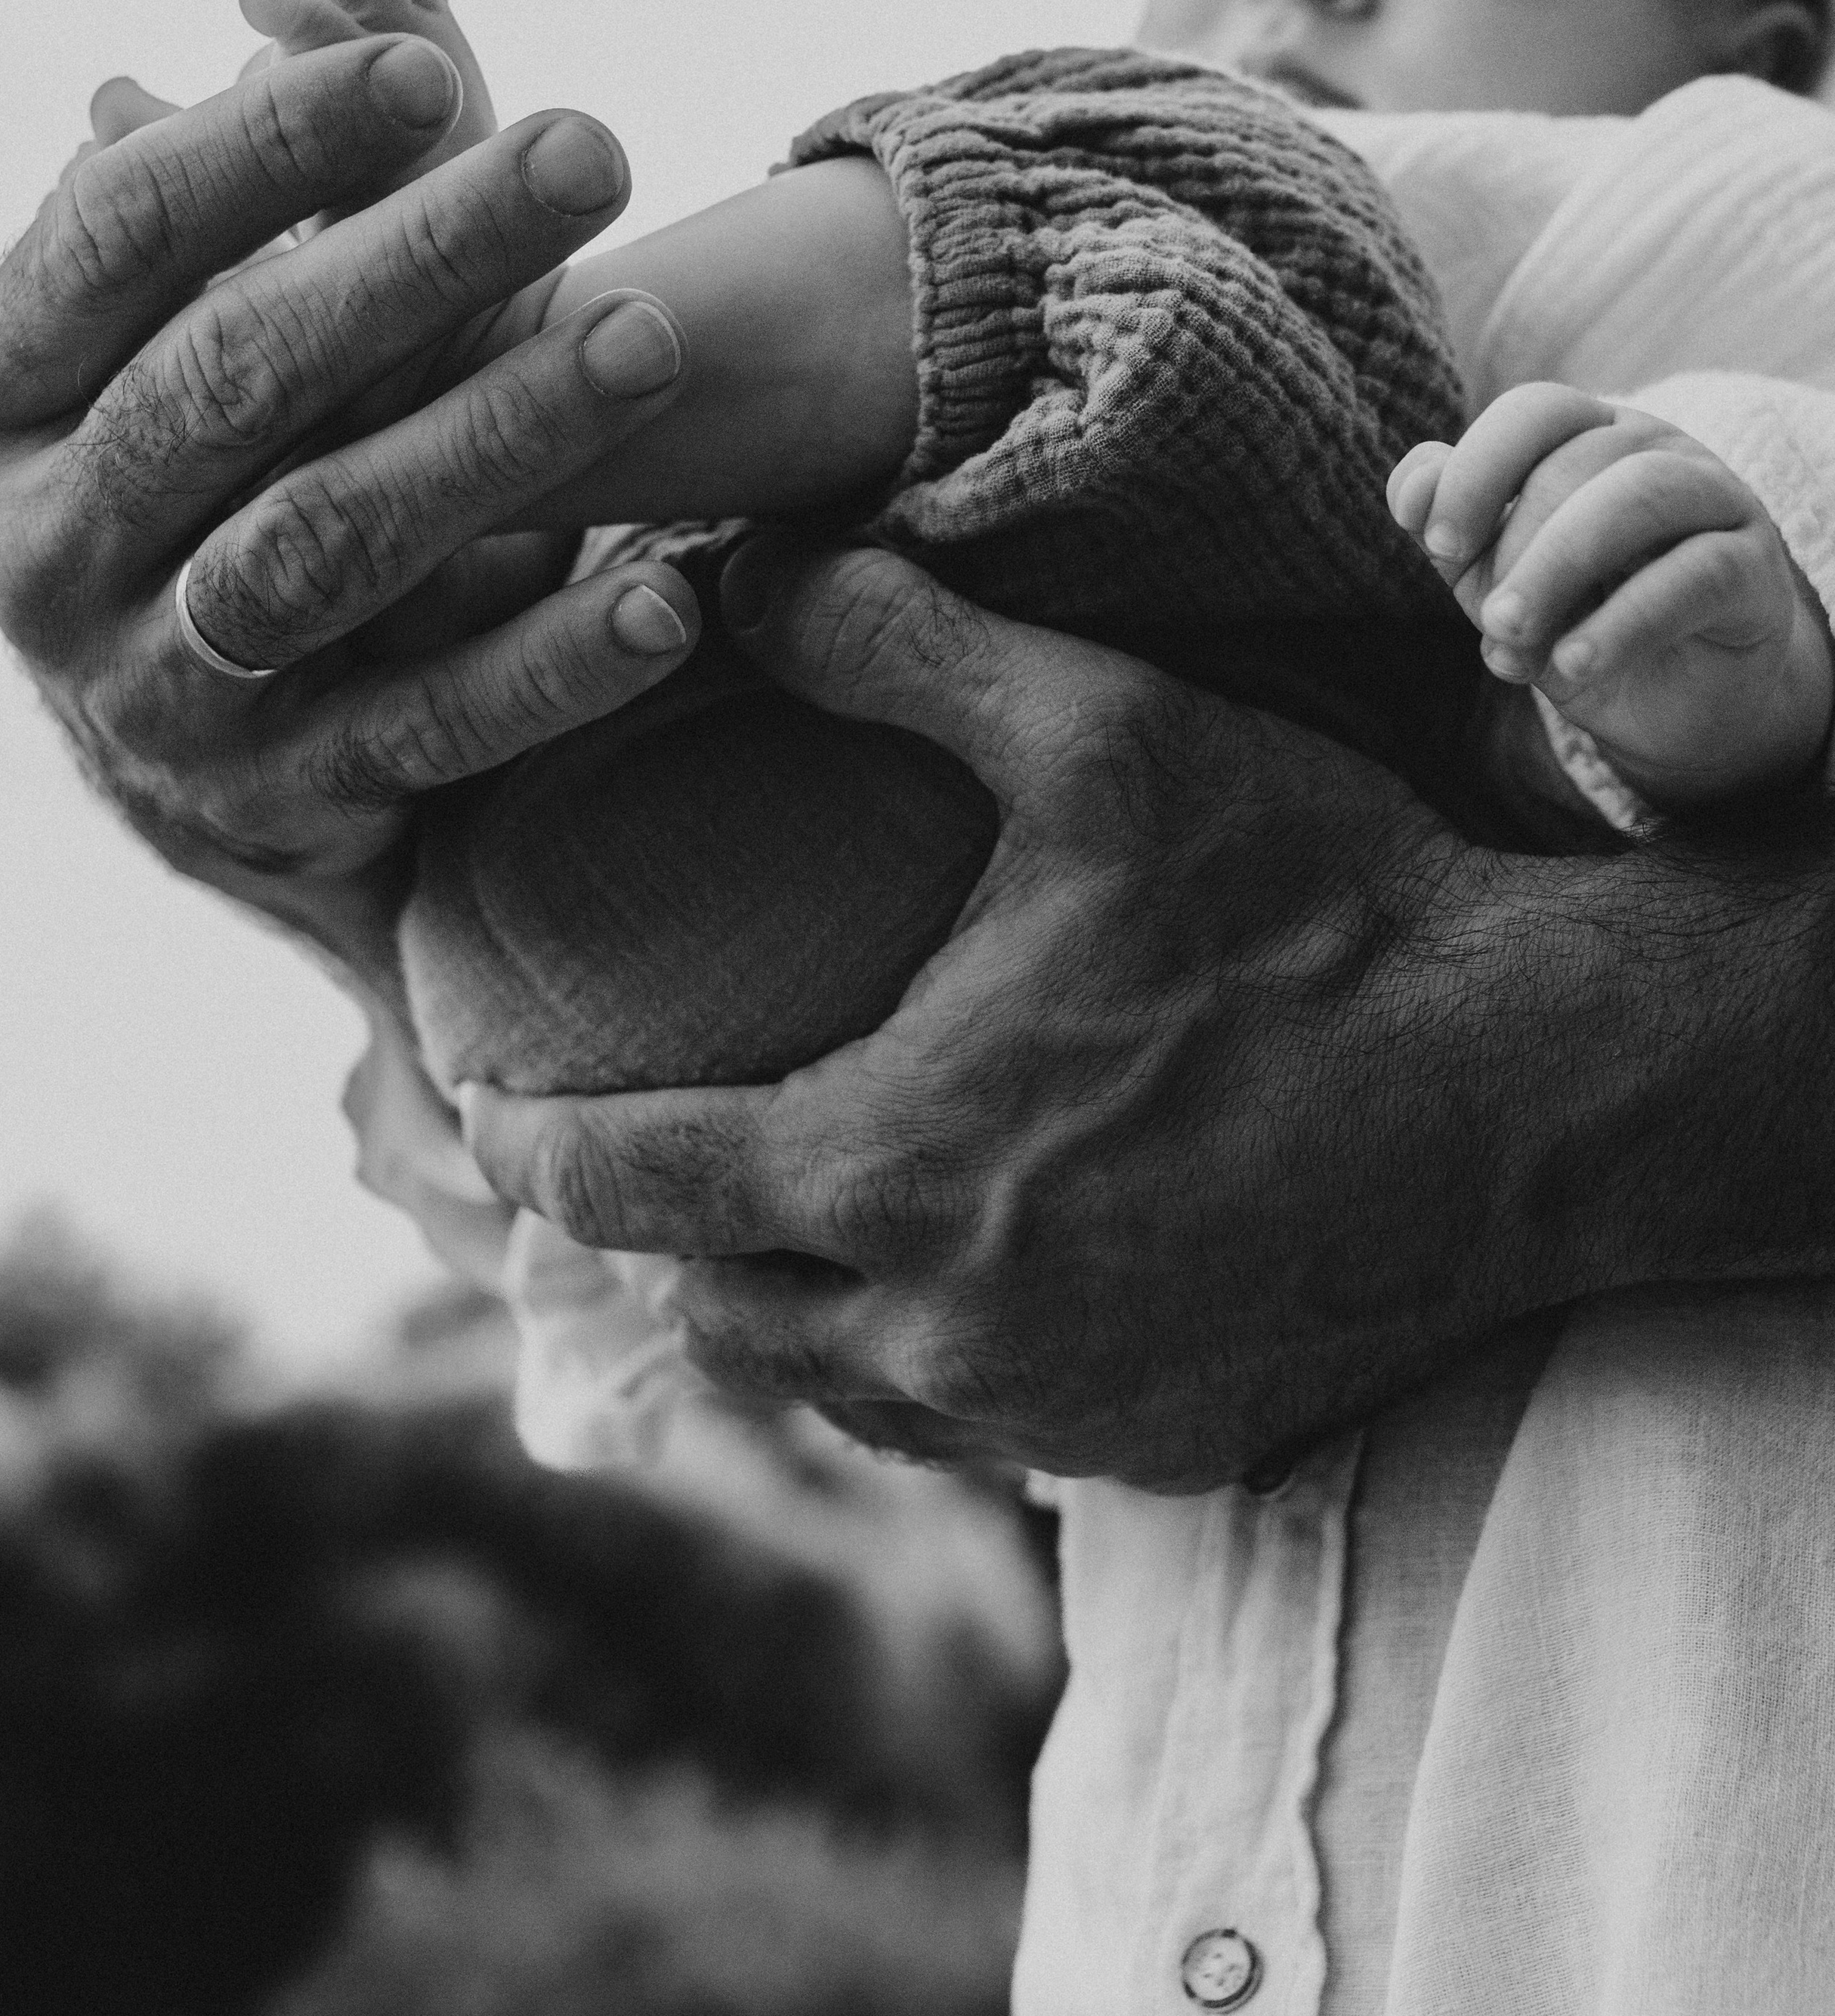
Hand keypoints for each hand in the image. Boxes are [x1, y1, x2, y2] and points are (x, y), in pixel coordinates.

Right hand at [0, 30, 701, 1006]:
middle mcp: (45, 539)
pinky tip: (663, 597)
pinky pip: (428, 724)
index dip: (270, 145)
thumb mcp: (180, 323)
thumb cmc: (202, 459)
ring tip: (651, 334)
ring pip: (328, 545)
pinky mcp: (282, 791)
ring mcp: (153, 683)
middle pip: (235, 377)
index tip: (426, 65)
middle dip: (420, 256)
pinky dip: (549, 662)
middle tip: (592, 147)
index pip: (119, 234)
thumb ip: (271, 172)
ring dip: (496, 432)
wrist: (178, 748)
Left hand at [457, 542, 1673, 1487]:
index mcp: (888, 1169)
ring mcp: (1050, 1415)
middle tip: (628, 1167)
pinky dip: (924, 1365)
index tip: (481, 1118)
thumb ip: (902, 646)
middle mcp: (942, 1333)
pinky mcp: (1153, 1450)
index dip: (530, 1152)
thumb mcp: (1108, 736)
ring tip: (770, 1231)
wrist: (1535, 1092)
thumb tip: (740, 565)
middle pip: (712, 1320)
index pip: (628, 1190)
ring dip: (782, 1317)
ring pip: (839, 1395)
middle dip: (650, 1247)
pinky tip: (953, 1283)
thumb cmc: (1319, 904)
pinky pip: (978, 1435)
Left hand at [1391, 385, 1834, 807]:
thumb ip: (1452, 529)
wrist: (1673, 699)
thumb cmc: (1576, 618)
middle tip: (1488, 621)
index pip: (1535, 410)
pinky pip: (1693, 576)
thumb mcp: (1497, 578)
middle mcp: (1658, 450)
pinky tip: (1573, 666)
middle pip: (1576, 461)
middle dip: (1513, 545)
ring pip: (1639, 498)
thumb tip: (1410, 490)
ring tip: (1511, 639)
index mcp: (1591, 436)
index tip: (1435, 543)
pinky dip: (1622, 623)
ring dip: (1559, 568)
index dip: (1477, 468)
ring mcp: (1715, 500)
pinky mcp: (1754, 568)